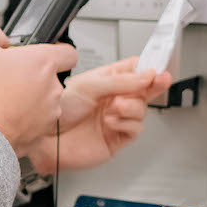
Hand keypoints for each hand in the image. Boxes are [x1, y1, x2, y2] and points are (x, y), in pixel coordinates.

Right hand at [0, 25, 76, 155]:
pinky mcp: (42, 130)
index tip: (45, 53)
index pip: (69, 52)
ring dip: (29, 96)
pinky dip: (25, 116)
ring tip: (5, 97)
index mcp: (44, 62)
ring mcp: (50, 110)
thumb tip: (0, 38)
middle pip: (51, 76)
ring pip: (44, 98)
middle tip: (10, 76)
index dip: (57, 50)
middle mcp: (53, 86)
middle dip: (33, 75)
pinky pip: (37, 119)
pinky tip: (6, 114)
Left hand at [24, 56, 170, 174]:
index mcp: (105, 82)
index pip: (134, 71)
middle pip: (143, 90)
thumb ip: (121, 81)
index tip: (158, 67)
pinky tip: (111, 121)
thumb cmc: (57, 110)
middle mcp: (111, 100)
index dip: (147, 69)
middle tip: (161, 79)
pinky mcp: (116, 138)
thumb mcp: (90, 85)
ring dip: (132, 106)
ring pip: (141, 110)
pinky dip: (126, 123)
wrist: (46, 139)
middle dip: (153, 85)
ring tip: (115, 107)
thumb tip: (146, 76)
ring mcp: (115, 119)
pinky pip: (134, 129)